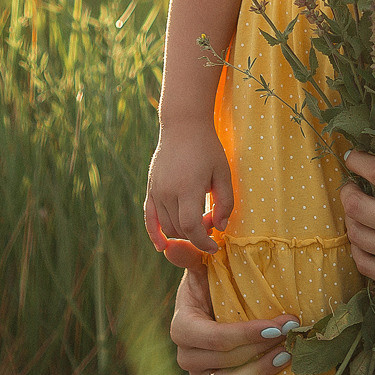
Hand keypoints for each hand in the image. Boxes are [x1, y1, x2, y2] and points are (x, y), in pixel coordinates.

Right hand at [145, 120, 232, 264]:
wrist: (183, 126)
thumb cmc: (208, 148)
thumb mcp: (224, 173)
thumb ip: (225, 202)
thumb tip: (220, 227)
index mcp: (188, 188)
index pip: (192, 228)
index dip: (203, 243)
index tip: (215, 248)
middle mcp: (168, 192)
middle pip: (180, 229)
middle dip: (197, 234)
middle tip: (212, 220)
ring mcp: (156, 191)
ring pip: (166, 227)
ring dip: (183, 232)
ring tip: (199, 218)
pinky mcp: (150, 189)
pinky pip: (149, 218)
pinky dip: (155, 234)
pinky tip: (162, 246)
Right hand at [170, 265, 299, 374]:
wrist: (211, 302)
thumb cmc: (210, 280)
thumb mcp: (201, 267)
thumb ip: (191, 257)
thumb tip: (174, 245)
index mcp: (183, 327)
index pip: (216, 338)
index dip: (249, 334)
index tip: (282, 325)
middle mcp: (188, 356)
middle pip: (226, 363)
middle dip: (262, 352)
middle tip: (293, 337)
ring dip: (259, 374)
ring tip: (288, 357)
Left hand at [339, 152, 374, 306]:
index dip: (360, 162)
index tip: (351, 157)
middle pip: (360, 208)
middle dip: (348, 193)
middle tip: (349, 189)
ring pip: (358, 236)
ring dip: (351, 220)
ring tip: (356, 213)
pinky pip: (366, 265)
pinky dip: (358, 250)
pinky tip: (362, 242)